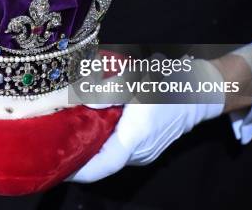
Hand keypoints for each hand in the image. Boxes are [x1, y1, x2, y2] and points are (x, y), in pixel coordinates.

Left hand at [68, 59, 224, 182]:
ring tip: (63, 134)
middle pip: (101, 162)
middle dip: (76, 155)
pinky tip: (87, 127)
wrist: (200, 90)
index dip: (77, 170)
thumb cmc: (168, 84)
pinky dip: (100, 143)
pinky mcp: (145, 147)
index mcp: (135, 138)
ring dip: (88, 149)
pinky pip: (116, 150)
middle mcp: (138, 152)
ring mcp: (143, 152)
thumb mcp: (138, 80)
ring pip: (108, 156)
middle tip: (51, 143)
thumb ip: (110, 90)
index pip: (102, 166)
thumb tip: (84, 101)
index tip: (54, 166)